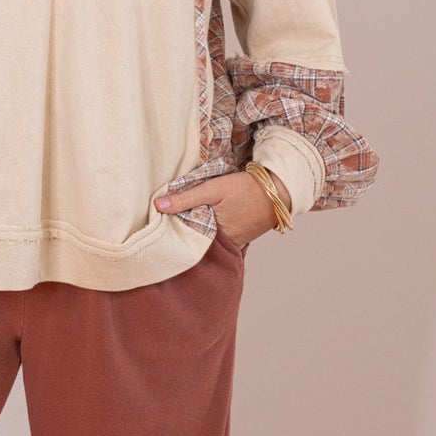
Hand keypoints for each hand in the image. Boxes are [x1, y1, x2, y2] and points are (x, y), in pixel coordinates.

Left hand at [154, 169, 289, 248]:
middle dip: (182, 234)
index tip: (157, 223)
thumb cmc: (246, 189)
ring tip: (180, 222)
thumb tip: (158, 205)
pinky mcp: (239, 241)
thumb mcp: (214, 189)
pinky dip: (210, 235)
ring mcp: (232, 245)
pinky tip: (202, 224)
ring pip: (206, 242)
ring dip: (196, 234)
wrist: (278, 192)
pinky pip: (219, 241)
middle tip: (164, 223)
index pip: (183, 237)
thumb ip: (186, 198)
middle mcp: (222, 246)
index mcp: (213, 236)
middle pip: (195, 241)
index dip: (170, 230)